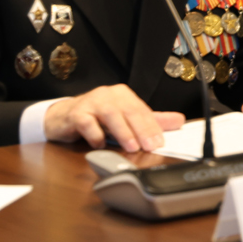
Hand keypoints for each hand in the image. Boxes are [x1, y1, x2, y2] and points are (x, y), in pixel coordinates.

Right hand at [43, 84, 183, 152]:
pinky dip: (95, 134)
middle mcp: (108, 95)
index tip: (161, 142)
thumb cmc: (97, 118)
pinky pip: (86, 123)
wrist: (63, 116)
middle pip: (129, 111)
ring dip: (122, 132)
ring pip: (110, 115)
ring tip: (132, 147)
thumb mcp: (125, 119)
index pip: (142, 110)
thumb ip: (150, 120)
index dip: (152, 126)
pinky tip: (100, 145)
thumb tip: (180, 121)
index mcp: (123, 95)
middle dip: (141, 129)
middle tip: (151, 146)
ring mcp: (90, 102)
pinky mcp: (75, 113)